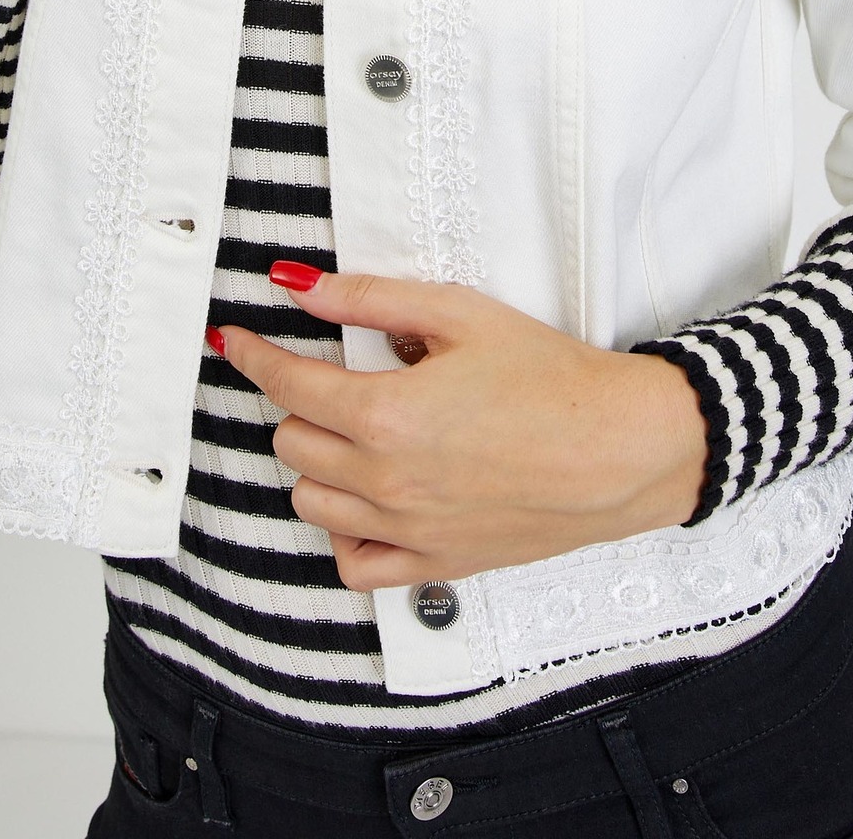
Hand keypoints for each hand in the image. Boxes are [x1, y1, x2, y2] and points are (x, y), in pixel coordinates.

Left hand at [209, 264, 707, 591]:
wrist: (619, 447)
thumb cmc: (550, 377)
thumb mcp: (459, 313)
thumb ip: (370, 298)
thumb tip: (299, 286)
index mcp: (385, 414)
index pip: (286, 383)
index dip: (251, 353)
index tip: (233, 337)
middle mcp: (385, 481)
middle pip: (293, 441)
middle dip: (298, 401)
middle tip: (333, 374)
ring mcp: (407, 530)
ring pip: (312, 501)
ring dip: (319, 461)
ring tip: (358, 430)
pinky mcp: (435, 563)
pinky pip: (354, 565)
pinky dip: (346, 532)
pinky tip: (369, 499)